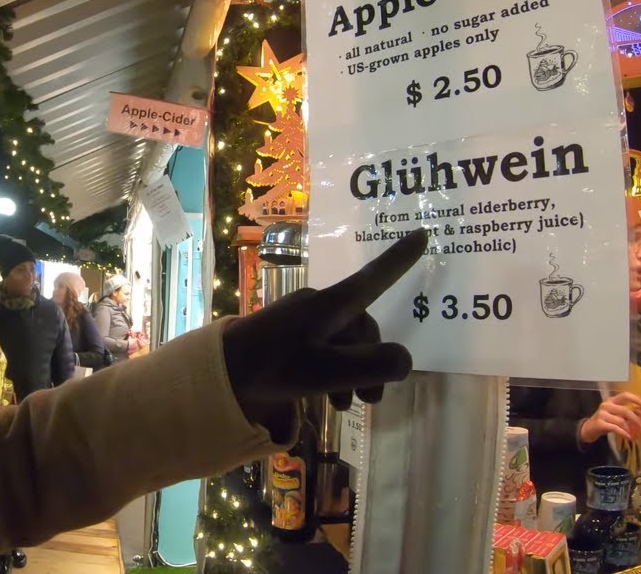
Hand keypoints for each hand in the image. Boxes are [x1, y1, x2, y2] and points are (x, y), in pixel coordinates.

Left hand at [223, 230, 423, 422]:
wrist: (218, 372)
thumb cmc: (274, 367)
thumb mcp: (329, 371)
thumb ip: (373, 366)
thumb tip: (405, 361)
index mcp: (332, 305)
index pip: (375, 277)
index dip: (400, 259)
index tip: (422, 233)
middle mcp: (319, 304)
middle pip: (362, 327)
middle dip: (373, 362)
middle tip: (372, 401)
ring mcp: (301, 318)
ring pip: (343, 342)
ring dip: (353, 374)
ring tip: (348, 406)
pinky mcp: (286, 335)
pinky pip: (323, 348)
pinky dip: (333, 373)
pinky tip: (329, 400)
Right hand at [579, 392, 640, 444]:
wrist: (588, 429)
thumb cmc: (604, 421)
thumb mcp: (616, 415)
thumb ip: (627, 412)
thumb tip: (640, 412)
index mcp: (611, 401)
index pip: (625, 395)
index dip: (636, 400)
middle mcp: (606, 405)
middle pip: (625, 410)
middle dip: (636, 420)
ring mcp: (602, 414)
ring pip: (621, 421)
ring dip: (630, 429)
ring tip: (634, 435)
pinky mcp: (600, 423)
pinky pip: (616, 428)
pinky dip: (624, 433)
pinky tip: (628, 437)